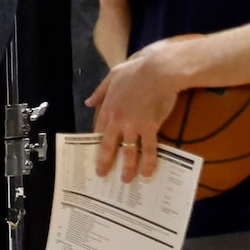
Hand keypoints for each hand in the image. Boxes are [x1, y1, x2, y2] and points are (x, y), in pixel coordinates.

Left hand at [86, 37, 194, 181]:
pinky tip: (147, 172)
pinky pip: (149, 148)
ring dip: (127, 167)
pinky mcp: (150, 127)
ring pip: (128, 151)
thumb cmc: (138, 69)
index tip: (97, 153)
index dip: (99, 143)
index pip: (99, 130)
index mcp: (108, 108)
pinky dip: (148, 161)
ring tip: (126, 180)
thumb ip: (100, 91)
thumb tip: (88, 102)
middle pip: (108, 145)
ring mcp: (133, 125)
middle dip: (104, 162)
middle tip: (102, 175)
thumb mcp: (113, 75)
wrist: (160, 69)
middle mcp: (118, 120)